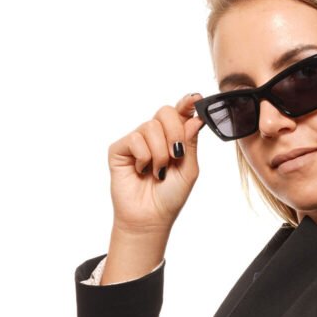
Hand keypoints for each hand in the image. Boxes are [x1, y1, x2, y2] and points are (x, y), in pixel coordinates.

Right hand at [107, 93, 205, 234]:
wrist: (151, 217)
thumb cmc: (171, 195)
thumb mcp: (189, 169)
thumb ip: (190, 143)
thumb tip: (195, 118)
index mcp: (175, 138)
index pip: (181, 114)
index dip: (187, 103)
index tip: (196, 98)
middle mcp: (155, 136)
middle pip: (166, 112)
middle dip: (175, 133)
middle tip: (176, 155)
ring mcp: (137, 141)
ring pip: (151, 127)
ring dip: (160, 153)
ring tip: (158, 171)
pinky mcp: (120, 149)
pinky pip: (135, 139)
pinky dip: (144, 158)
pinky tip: (143, 171)